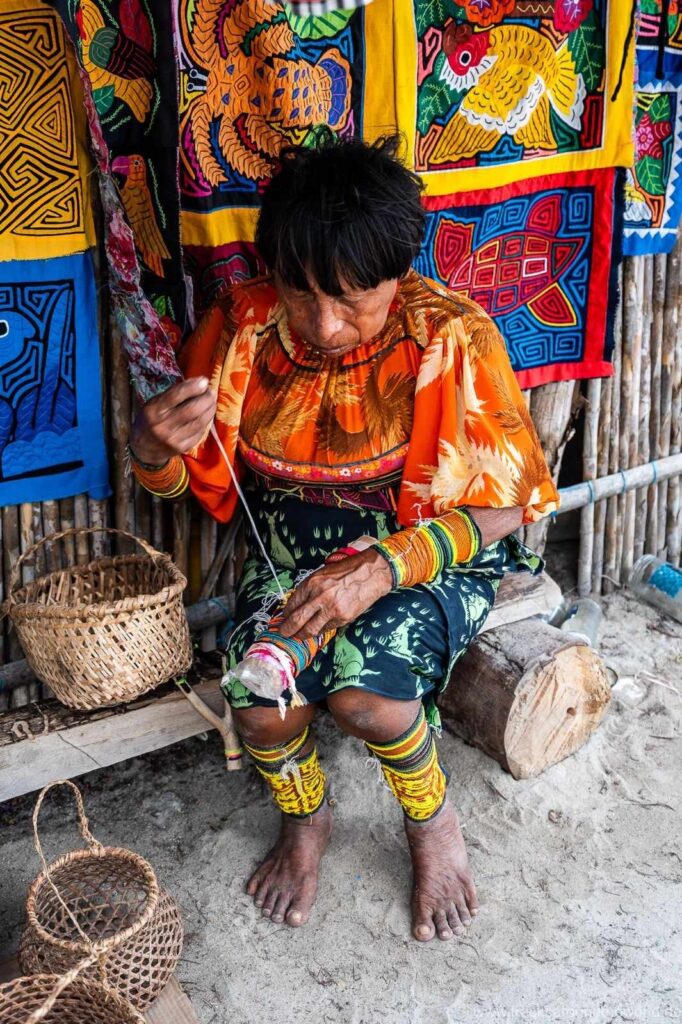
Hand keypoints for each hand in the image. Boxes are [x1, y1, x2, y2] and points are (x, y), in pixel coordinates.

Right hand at [129, 377, 216, 464]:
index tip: (204, 381)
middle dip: (206, 399)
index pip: (175, 396)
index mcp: (154, 410)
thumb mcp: (154, 404)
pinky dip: (206, 421)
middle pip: (192, 410)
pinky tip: (206, 416)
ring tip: (211, 402)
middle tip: (211, 392)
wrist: (144, 448)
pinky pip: (200, 432)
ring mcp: (174, 439)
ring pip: (200, 422)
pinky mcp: (184, 447)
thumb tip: (199, 384)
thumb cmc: (151, 420)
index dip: (192, 387)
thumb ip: (173, 394)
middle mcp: (163, 425)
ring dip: (210, 409)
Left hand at [276, 548, 392, 639]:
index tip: (282, 619)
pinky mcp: (343, 618)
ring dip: (301, 635)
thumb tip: (295, 606)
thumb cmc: (346, 571)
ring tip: (297, 636)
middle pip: (296, 620)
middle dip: (287, 630)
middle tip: (283, 633)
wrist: (371, 573)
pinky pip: (327, 629)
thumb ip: (309, 590)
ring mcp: (332, 609)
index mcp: (312, 583)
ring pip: (310, 630)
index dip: (285, 615)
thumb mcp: (322, 574)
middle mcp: (320, 596)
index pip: (291, 604)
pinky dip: (320, 630)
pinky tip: (318, 629)